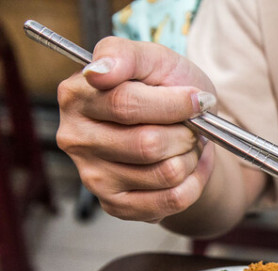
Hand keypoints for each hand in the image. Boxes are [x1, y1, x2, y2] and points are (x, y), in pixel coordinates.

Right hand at [56, 37, 216, 222]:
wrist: (183, 127)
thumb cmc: (163, 89)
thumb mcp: (151, 59)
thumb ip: (123, 54)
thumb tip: (99, 72)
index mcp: (76, 96)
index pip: (126, 105)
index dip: (174, 104)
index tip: (198, 100)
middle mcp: (76, 139)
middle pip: (149, 144)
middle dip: (185, 134)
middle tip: (191, 125)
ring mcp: (93, 177)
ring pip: (166, 173)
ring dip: (191, 157)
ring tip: (186, 144)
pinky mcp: (116, 205)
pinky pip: (172, 199)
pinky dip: (194, 181)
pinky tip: (189, 166)